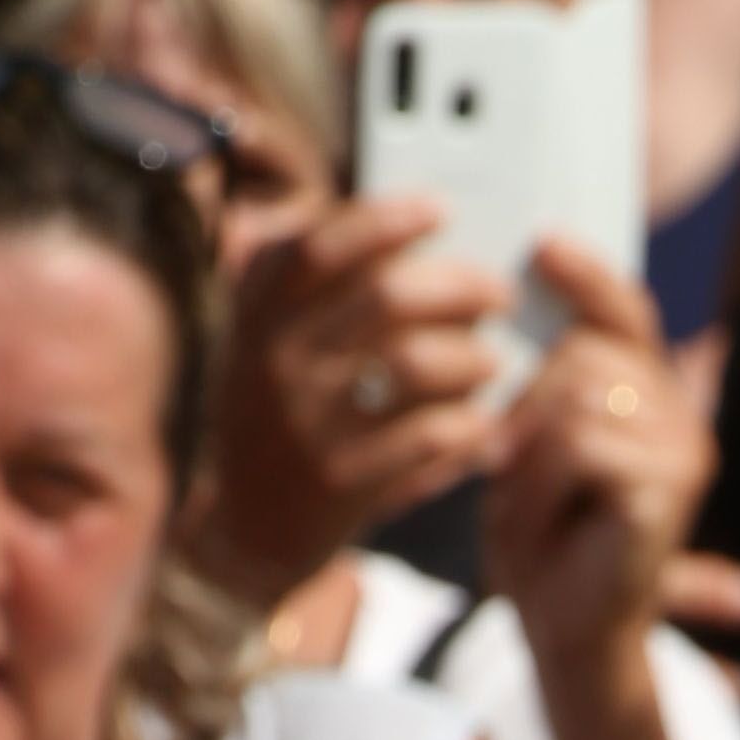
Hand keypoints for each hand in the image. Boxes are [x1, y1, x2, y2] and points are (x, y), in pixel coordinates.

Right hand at [201, 197, 507, 606]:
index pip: (317, 247)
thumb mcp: (269, 345)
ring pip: (414, 364)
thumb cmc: (280, 416)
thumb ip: (319, 293)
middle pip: (385, 297)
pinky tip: (481, 424)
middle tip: (498, 293)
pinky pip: (429, 436)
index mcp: (258, 317)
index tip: (440, 209)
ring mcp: (308, 423)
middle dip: (459, 286)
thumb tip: (413, 240)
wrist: (240, 530)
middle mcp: (276, 362)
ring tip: (491, 363)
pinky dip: (468, 425)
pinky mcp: (342, 481)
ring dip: (472, 357)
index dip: (384, 219)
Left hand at [481, 240, 714, 669]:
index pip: (627, 311)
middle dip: (524, 405)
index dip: (587, 274)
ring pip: (576, 396)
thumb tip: (512, 305)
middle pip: (584, 352)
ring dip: (524, 453)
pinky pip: (581, 446)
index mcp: (652, 397)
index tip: (540, 245)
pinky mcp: (665, 492)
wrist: (567, 631)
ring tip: (523, 502)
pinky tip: (537, 523)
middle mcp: (679, 417)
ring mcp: (680, 455)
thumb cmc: (545, 537)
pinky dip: (538, 486)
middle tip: (506, 466)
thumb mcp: (532, 444)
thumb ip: (544, 380)